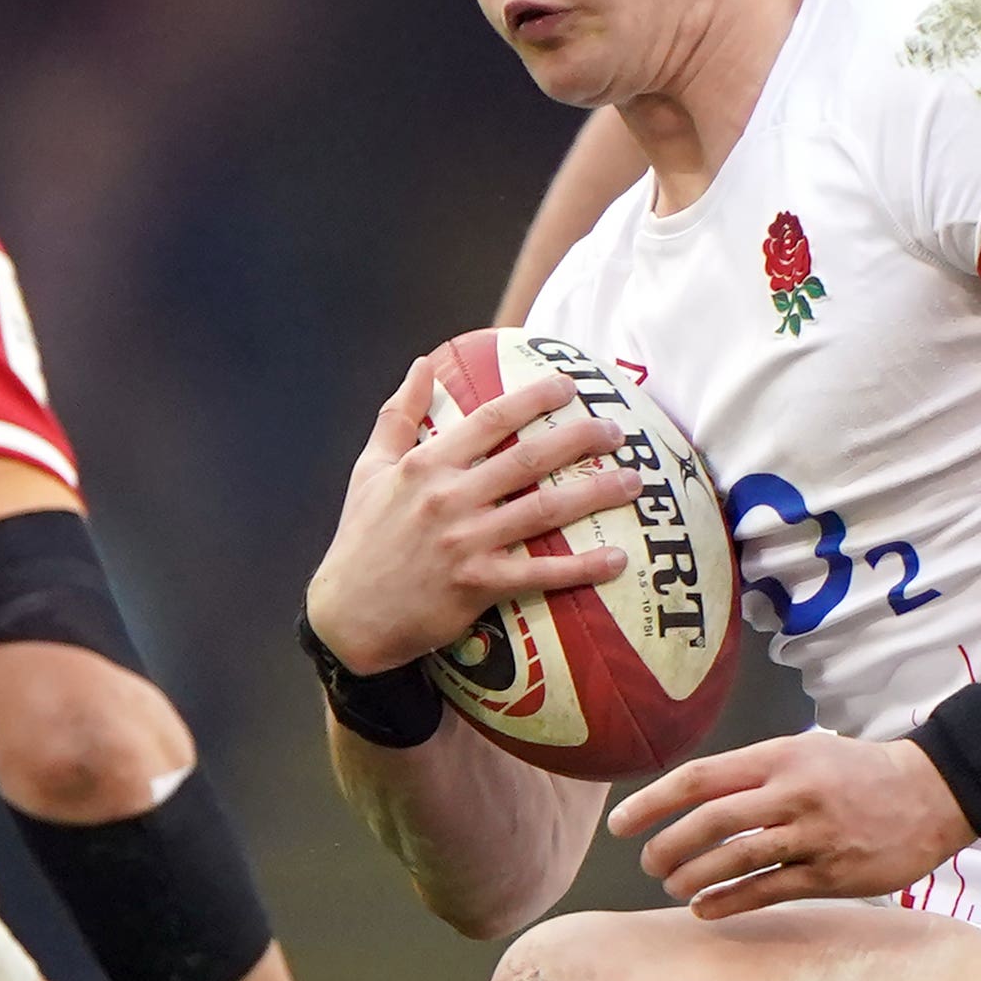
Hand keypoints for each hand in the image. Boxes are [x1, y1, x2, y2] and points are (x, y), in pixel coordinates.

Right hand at [302, 357, 628, 674]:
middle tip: (616, 430)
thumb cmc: (360, 540)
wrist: (347, 616)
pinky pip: (540, 573)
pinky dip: (581, 567)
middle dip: (580, 439)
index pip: (489, 420)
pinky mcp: (477, 585)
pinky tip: (616, 559)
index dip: (533, 398)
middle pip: (528, 459)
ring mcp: (466, 542)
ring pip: (544, 510)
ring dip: (595, 494)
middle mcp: (449, 499)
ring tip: (634, 482)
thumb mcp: (368, 470)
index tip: (568, 385)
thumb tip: (422, 364)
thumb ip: (398, 415)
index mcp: (425, 466)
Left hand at [609, 730, 976, 916]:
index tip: (620, 823)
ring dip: (693, 876)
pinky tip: (705, 909)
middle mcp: (793, 792)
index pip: (700, 779)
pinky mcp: (833, 873)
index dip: (652, 802)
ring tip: (672, 885)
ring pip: (736, 859)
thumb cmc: (859, 772)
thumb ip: (753, 773)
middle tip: (647, 861)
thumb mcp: (805, 751)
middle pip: (711, 822)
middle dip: (667, 845)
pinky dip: (729, 901)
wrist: (933, 792)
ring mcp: (814, 834)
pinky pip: (769, 890)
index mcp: (780, 756)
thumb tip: (695, 797)